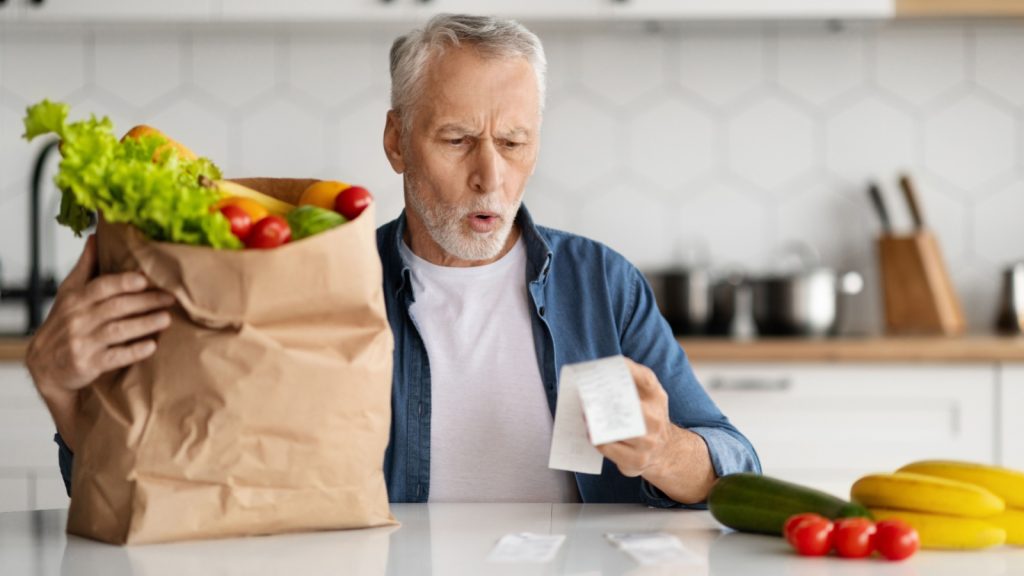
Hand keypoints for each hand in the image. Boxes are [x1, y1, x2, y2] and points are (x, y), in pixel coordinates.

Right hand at [26, 235, 175, 447]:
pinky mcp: (89, 364)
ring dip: (145, 324)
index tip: (144, 279)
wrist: (44, 366)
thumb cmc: (64, 324)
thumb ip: (85, 267)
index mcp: (76, 299)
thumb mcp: (68, 294)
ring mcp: (83, 342)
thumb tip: (96, 236)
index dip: (123, 282)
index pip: (101, 287)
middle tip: (170, 298)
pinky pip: (115, 357)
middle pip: (116, 307)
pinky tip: (152, 346)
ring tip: (166, 319)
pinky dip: (134, 351)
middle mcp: (78, 319)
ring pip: (118, 330)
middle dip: (145, 302)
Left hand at [594, 358, 674, 476]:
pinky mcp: (637, 460)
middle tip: (586, 396)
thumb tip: (600, 372)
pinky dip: (596, 440)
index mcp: (657, 398)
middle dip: (603, 400)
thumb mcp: (649, 397)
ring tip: (585, 416)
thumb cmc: (649, 418)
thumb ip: (632, 382)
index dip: (626, 370)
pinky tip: (591, 434)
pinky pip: (609, 448)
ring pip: (615, 430)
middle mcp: (655, 420)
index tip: (607, 366)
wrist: (666, 451)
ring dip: (595, 423)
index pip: (645, 379)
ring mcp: (648, 442)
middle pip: (626, 406)